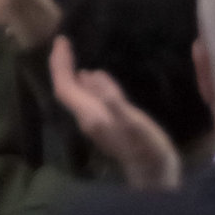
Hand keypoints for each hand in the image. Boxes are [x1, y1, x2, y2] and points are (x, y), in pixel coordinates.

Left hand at [49, 40, 180, 186]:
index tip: (61, 41)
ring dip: (71, 73)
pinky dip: (84, 83)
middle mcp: (87, 119)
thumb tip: (91, 74)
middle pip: (66, 90)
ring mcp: (95, 123)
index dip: (60, 64)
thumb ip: (113, 100)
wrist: (154, 174)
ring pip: (75, 94)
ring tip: (72, 54)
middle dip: (62, 65)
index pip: (65, 87)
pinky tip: (91, 78)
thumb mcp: (133, 122)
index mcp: (90, 115)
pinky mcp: (105, 124)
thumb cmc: (146, 148)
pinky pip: (87, 98)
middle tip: (64, 42)